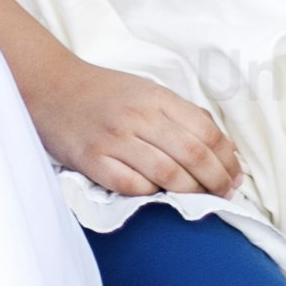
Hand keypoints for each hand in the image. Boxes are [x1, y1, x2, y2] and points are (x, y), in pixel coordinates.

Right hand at [27, 54, 242, 203]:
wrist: (51, 87)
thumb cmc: (104, 93)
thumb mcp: (148, 90)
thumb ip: (185, 114)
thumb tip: (226, 147)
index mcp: (157, 97)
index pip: (207, 133)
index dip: (228, 159)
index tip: (234, 175)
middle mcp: (138, 117)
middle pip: (194, 156)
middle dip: (217, 181)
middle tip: (225, 193)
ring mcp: (114, 139)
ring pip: (168, 175)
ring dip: (191, 192)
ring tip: (200, 198)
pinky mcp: (92, 160)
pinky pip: (132, 186)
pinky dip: (152, 194)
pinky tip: (158, 194)